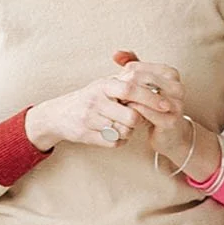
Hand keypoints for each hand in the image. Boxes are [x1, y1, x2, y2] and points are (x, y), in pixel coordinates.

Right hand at [24, 58, 173, 150]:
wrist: (58, 115)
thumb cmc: (90, 98)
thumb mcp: (105, 84)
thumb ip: (128, 82)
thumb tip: (157, 82)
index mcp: (103, 84)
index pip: (130, 89)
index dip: (150, 97)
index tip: (165, 105)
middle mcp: (95, 100)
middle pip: (131, 116)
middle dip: (140, 120)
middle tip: (141, 119)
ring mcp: (89, 118)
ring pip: (124, 131)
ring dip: (128, 131)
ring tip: (123, 125)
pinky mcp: (86, 135)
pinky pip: (114, 142)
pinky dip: (119, 140)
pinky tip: (114, 133)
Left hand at [110, 50, 193, 161]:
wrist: (170, 133)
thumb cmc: (153, 106)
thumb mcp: (144, 84)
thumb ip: (131, 65)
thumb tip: (115, 53)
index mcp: (170, 73)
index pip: (135, 67)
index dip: (120, 77)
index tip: (115, 86)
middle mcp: (176, 86)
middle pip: (138, 78)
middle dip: (122, 87)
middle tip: (112, 95)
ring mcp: (176, 103)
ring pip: (141, 95)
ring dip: (125, 100)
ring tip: (117, 104)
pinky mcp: (170, 120)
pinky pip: (144, 112)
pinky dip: (131, 112)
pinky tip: (125, 114)